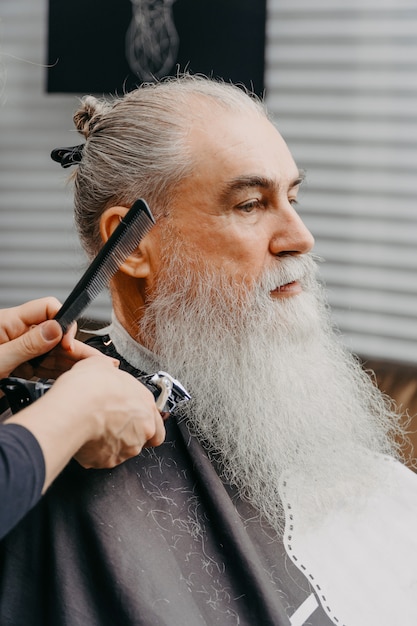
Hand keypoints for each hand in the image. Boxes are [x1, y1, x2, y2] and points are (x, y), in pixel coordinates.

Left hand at [0, 297, 103, 378]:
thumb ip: (27, 344)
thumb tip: (57, 329)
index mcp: (8, 322)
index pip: (49, 308)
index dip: (65, 324)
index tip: (69, 345)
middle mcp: (15, 332)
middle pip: (55, 334)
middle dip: (76, 348)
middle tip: (97, 362)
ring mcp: (17, 349)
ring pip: (52, 352)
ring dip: (71, 363)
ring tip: (91, 372)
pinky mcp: (16, 365)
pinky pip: (42, 366)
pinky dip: (57, 372)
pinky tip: (71, 377)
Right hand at [48, 357, 165, 468]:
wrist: (73, 410)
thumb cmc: (89, 389)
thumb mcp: (102, 364)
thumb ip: (111, 369)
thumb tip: (107, 367)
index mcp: (146, 405)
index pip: (158, 425)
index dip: (144, 422)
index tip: (132, 418)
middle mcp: (142, 430)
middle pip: (141, 438)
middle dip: (128, 433)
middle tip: (111, 422)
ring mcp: (126, 448)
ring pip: (123, 450)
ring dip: (112, 441)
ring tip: (94, 427)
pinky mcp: (107, 461)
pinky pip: (103, 457)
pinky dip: (96, 451)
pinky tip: (85, 436)